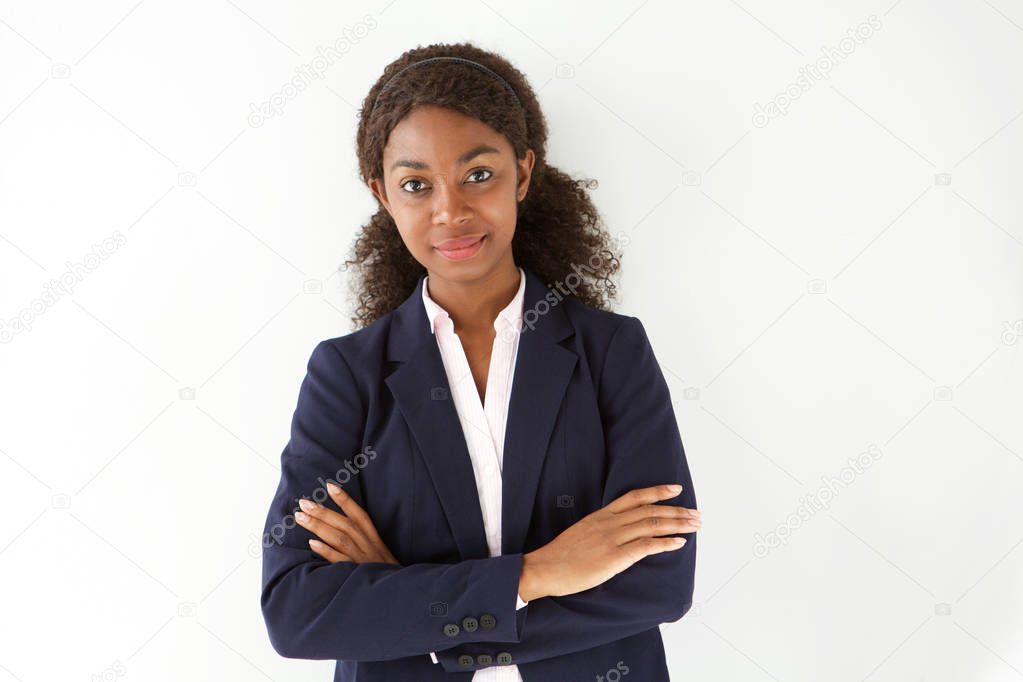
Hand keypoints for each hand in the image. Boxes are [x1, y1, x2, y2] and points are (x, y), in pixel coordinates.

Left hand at [294, 482, 400, 565]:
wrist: (399, 595)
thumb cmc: (385, 573)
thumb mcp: (380, 554)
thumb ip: (364, 541)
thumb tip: (341, 529)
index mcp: (374, 539)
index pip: (359, 515)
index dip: (345, 500)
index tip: (330, 486)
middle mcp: (368, 546)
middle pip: (344, 524)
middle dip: (323, 512)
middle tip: (304, 503)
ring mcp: (361, 560)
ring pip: (339, 538)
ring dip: (319, 526)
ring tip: (300, 517)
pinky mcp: (356, 575)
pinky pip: (340, 561)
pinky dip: (327, 551)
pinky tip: (312, 543)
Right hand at [520, 484, 699, 599]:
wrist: (545, 568)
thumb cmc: (561, 556)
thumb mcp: (582, 533)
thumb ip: (602, 530)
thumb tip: (620, 533)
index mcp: (601, 515)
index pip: (634, 497)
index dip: (657, 491)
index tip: (675, 489)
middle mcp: (609, 522)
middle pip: (650, 510)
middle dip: (677, 511)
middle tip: (697, 513)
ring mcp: (612, 538)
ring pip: (652, 524)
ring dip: (677, 524)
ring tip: (695, 525)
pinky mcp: (614, 557)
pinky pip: (646, 546)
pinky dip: (665, 543)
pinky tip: (679, 543)